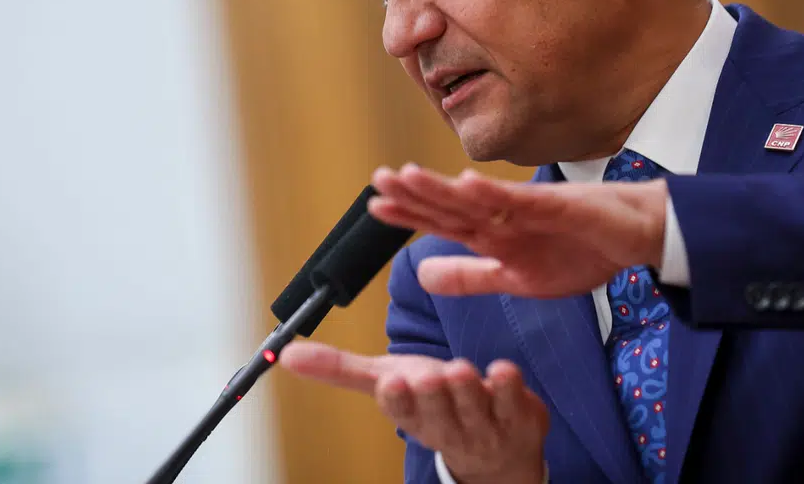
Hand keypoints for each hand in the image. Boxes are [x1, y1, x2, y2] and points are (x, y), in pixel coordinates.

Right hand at [279, 341, 547, 483]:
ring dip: (467, 389)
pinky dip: (509, 386)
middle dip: (431, 395)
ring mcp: (484, 425)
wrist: (497, 451)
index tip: (391, 383)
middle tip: (427, 376)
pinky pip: (514, 401)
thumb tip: (286, 352)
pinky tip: (503, 371)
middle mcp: (446, 426)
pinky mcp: (518, 417)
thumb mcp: (388, 382)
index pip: (399, 410)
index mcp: (412, 416)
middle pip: (436, 412)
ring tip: (460, 370)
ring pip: (473, 408)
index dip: (396, 399)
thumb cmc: (436, 404)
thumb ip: (341, 369)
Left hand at [368, 164, 668, 297]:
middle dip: (415, 194)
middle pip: (452, 205)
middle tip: (378, 180)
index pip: (444, 223)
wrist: (636, 239)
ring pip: (478, 198)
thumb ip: (472, 276)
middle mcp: (505, 216)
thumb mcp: (517, 280)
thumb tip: (423, 276)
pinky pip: (521, 201)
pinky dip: (494, 192)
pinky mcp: (558, 206)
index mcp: (494, 234)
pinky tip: (467, 182)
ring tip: (408, 175)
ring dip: (443, 186)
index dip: (410, 215)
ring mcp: (529, 209)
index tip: (375, 207)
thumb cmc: (581, 252)